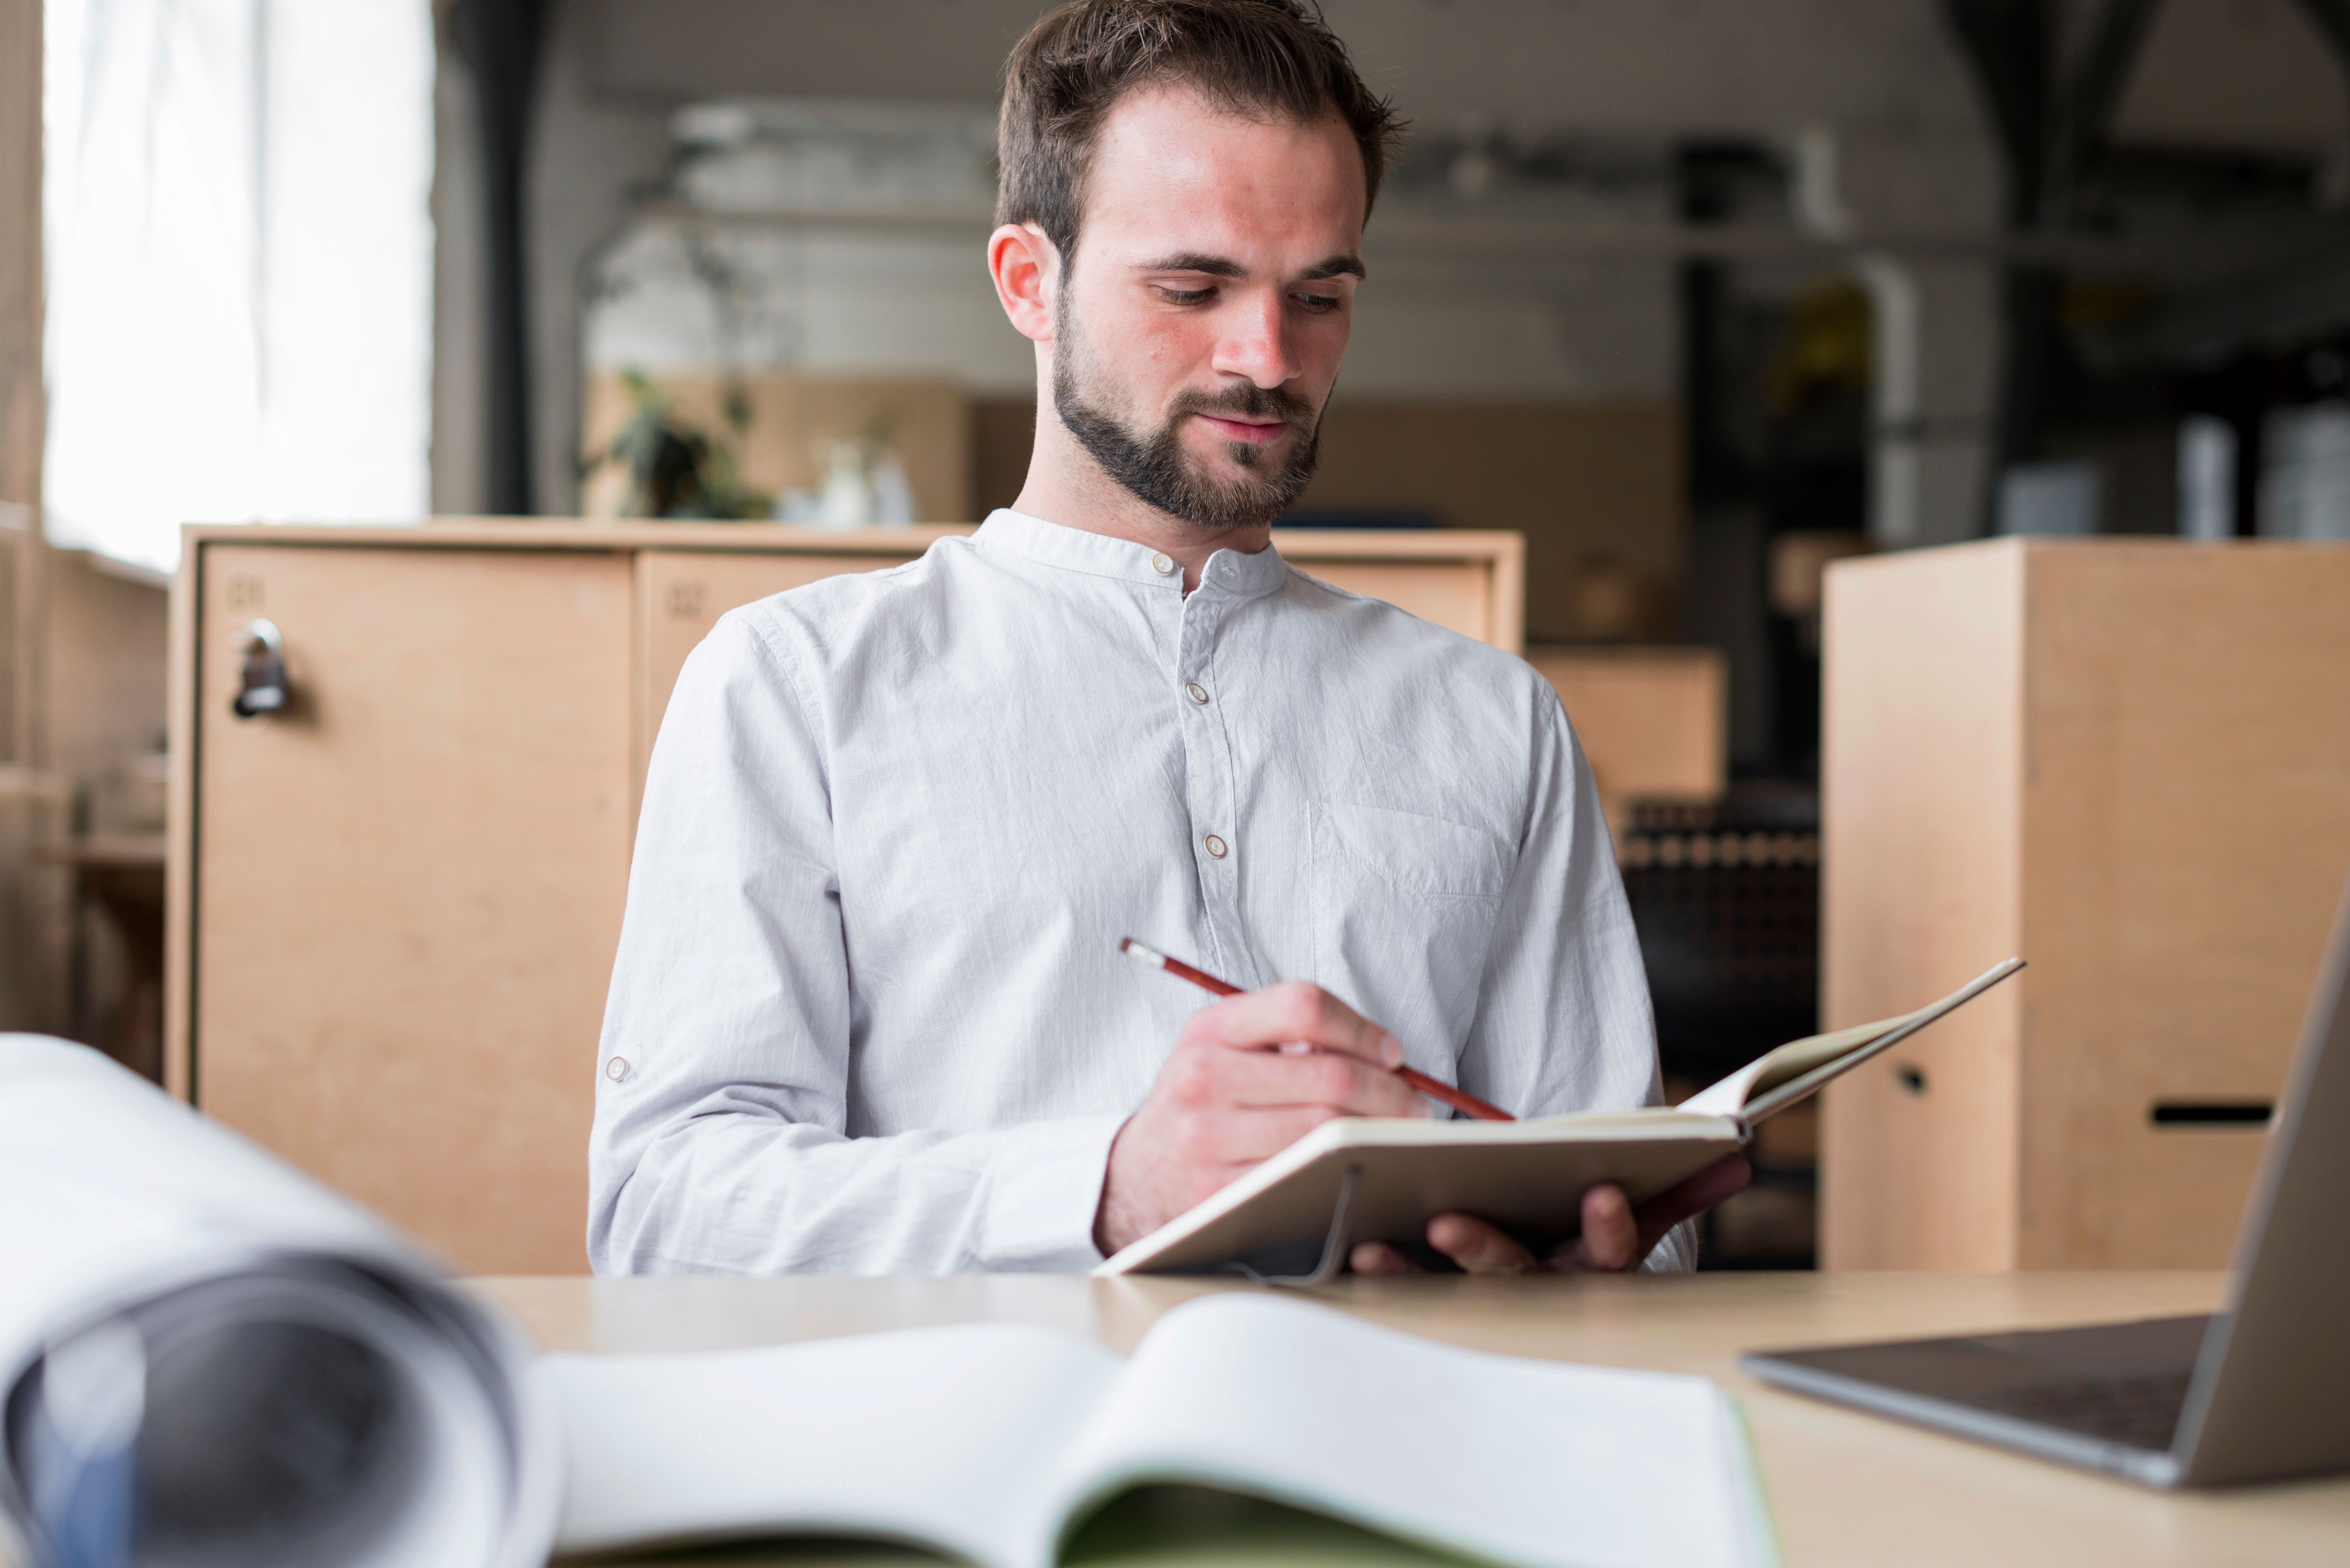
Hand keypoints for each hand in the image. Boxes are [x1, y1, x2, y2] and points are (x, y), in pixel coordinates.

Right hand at [1095, 982, 1425, 1254]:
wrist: (1136, 1174)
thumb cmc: (1200, 1104)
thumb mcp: (1222, 1048)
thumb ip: (1285, 1035)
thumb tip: (1380, 1053)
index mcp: (1210, 1030)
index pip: (1302, 1006)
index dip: (1360, 1028)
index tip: (1390, 1052)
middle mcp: (1204, 1077)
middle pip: (1329, 1077)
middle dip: (1390, 1091)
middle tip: (1415, 1102)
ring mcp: (1209, 1137)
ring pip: (1325, 1132)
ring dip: (1379, 1133)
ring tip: (1397, 1133)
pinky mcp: (1218, 1192)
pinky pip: (1304, 1177)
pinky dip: (1345, 1170)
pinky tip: (1359, 1165)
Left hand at [1348, 1154, 1752, 1275]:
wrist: (1550, 1289)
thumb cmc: (1588, 1233)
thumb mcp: (1639, 1213)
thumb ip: (1683, 1187)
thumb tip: (1738, 1154)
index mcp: (1594, 1263)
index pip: (1610, 1248)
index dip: (1609, 1225)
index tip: (1601, 1192)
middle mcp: (1542, 1288)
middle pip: (1515, 1273)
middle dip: (1483, 1248)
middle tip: (1446, 1224)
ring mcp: (1489, 1299)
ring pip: (1449, 1289)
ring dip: (1413, 1270)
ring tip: (1374, 1246)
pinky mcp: (1440, 1297)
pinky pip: (1410, 1291)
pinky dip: (1386, 1274)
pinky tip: (1358, 1253)